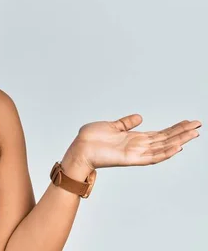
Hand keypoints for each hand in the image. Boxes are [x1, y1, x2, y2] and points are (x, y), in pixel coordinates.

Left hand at [72, 114, 201, 169]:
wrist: (79, 148)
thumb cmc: (91, 139)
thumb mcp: (112, 126)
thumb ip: (126, 123)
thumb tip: (139, 117)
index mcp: (135, 138)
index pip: (160, 133)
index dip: (175, 128)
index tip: (189, 122)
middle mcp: (138, 146)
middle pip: (165, 139)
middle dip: (182, 132)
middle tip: (198, 125)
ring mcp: (136, 153)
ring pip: (163, 147)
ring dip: (178, 141)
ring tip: (193, 134)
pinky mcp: (130, 158)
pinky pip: (152, 157)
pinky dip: (165, 153)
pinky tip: (177, 147)